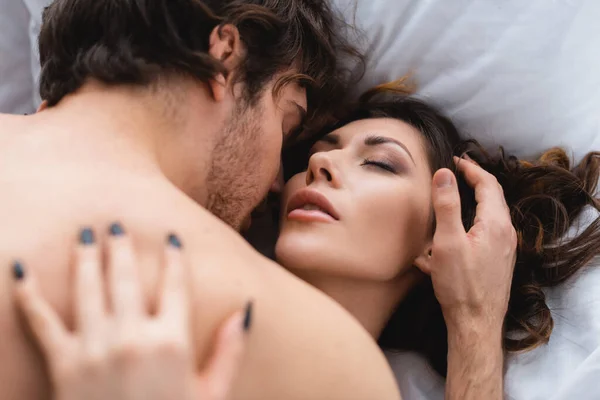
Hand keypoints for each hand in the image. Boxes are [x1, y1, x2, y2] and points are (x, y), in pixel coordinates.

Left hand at [12, 224, 250, 399]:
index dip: (175, 258)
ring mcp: (94, 348)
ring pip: (88, 288)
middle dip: (121, 247)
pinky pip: (41, 321)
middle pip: (127, 278)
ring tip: (86, 234)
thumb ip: (230, 351)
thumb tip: (245, 311)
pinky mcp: (62, 365)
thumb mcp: (213, 395)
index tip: (172, 239)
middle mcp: (132, 337)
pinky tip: (21, 269)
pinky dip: (28, 294)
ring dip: (86, 257)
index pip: (175, 286)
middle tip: (116, 225)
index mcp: (172, 342)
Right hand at [428, 157, 516, 330]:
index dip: (471, 168)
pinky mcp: (497, 262)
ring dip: (471, 203)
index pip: (488, 184)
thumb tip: (444, 174)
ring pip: (487, 217)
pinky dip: (469, 225)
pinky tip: (449, 238)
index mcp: (495, 224)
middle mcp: (505, 234)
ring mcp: (503, 249)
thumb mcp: (448, 242)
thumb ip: (446, 205)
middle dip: (473, 182)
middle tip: (454, 174)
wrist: (476, 324)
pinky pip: (484, 234)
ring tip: (451, 200)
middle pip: (492, 198)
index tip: (454, 161)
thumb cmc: (461, 285)